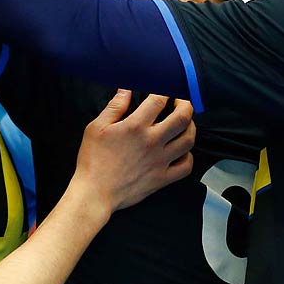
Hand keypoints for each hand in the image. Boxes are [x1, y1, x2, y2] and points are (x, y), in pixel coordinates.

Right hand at [73, 89, 195, 214]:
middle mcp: (152, 142)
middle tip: (181, 101)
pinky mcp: (162, 178)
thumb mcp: (97, 128)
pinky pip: (186, 166)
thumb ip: (114, 107)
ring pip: (188, 140)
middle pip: (183, 117)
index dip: (165, 91)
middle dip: (186, 104)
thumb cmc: (93, 161)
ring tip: (185, 123)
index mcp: (136, 126)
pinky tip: (181, 151)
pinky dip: (188, 156)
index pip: (159, 100)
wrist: (95, 193)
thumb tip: (126, 90)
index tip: (164, 91)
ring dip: (190, 127)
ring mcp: (160, 161)